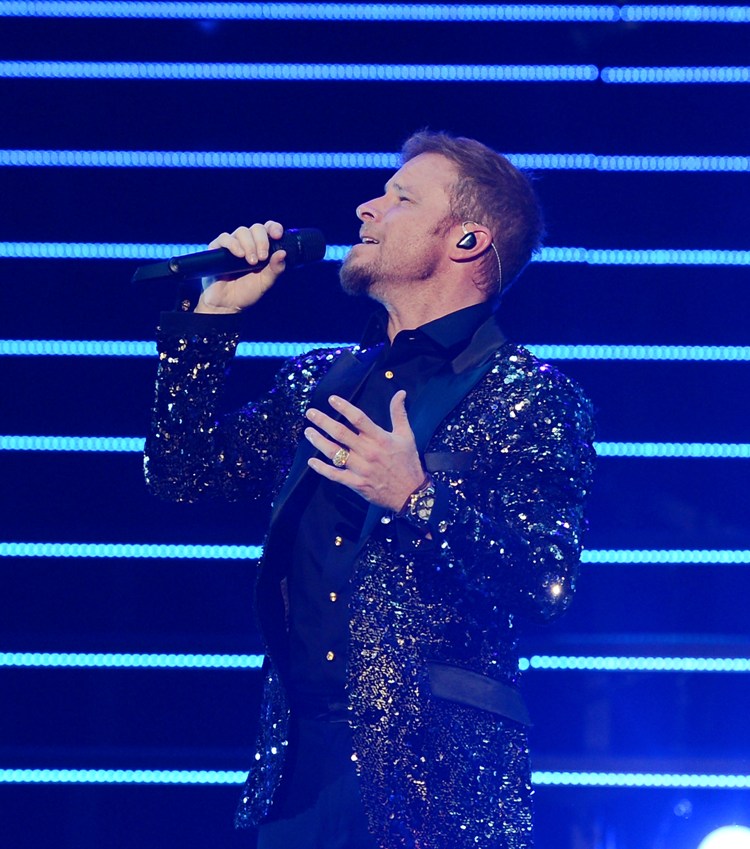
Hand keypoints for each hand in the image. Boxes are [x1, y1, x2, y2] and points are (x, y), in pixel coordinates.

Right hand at [195, 221, 286, 313]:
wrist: (227, 304)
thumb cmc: (246, 292)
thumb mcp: (265, 282)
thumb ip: (275, 269)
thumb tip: (283, 253)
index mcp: (260, 248)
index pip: (268, 229)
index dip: (273, 228)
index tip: (277, 235)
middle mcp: (247, 243)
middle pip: (256, 228)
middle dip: (262, 241)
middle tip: (262, 257)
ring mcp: (232, 245)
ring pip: (242, 231)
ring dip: (249, 245)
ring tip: (251, 262)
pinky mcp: (217, 249)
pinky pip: (225, 238)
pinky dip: (233, 244)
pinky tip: (239, 255)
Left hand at [304, 390, 425, 510]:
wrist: (411, 493)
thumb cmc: (408, 462)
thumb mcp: (406, 435)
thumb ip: (399, 413)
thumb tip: (400, 393)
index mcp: (380, 438)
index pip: (358, 419)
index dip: (344, 407)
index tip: (331, 399)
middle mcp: (368, 451)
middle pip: (340, 433)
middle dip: (323, 421)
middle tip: (310, 413)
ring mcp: (360, 468)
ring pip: (334, 452)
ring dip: (318, 441)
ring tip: (308, 432)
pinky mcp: (356, 483)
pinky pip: (335, 475)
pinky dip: (322, 469)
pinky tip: (311, 461)